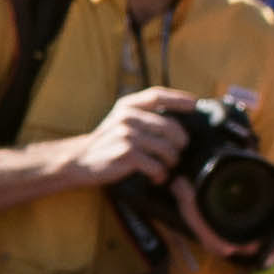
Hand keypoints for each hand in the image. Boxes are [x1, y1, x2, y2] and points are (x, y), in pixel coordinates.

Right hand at [71, 88, 193, 190]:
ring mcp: (127, 134)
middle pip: (171, 126)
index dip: (179, 99)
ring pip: (167, 148)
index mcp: (127, 105)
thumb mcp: (121, 121)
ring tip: (164, 166)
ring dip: (170, 161)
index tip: (194, 105)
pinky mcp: (127, 153)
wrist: (79, 160)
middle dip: (179, 143)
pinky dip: (160, 174)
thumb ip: (144, 115)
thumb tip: (180, 118)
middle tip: (176, 152)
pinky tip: (156, 177)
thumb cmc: (107, 141)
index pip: (158, 95)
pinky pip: (157, 165)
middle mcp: (127, 116)